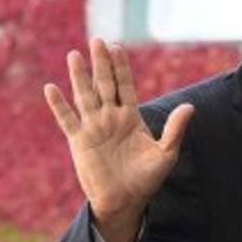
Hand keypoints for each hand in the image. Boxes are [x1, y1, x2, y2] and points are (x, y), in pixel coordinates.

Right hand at [44, 37, 193, 241]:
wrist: (126, 201)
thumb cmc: (147, 179)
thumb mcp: (166, 154)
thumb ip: (175, 130)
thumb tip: (190, 107)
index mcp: (131, 118)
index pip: (125, 87)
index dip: (121, 68)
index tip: (117, 48)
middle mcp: (110, 118)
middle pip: (104, 85)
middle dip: (101, 64)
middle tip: (97, 41)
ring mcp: (93, 127)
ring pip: (84, 96)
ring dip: (79, 77)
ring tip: (74, 55)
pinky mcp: (79, 141)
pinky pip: (67, 120)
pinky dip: (59, 105)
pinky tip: (52, 88)